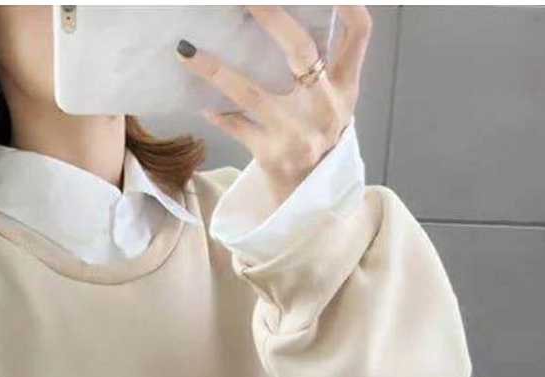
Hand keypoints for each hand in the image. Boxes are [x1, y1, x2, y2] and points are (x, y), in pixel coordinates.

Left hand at [176, 5, 371, 207]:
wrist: (309, 189)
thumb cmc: (317, 129)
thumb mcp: (334, 96)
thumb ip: (326, 59)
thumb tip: (285, 14)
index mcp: (344, 84)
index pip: (359, 32)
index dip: (347, 2)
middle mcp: (325, 105)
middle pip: (301, 50)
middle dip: (271, 16)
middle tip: (244, 0)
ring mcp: (297, 131)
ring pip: (251, 91)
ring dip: (215, 69)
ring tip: (186, 50)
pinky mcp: (271, 153)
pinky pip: (234, 125)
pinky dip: (215, 110)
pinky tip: (197, 97)